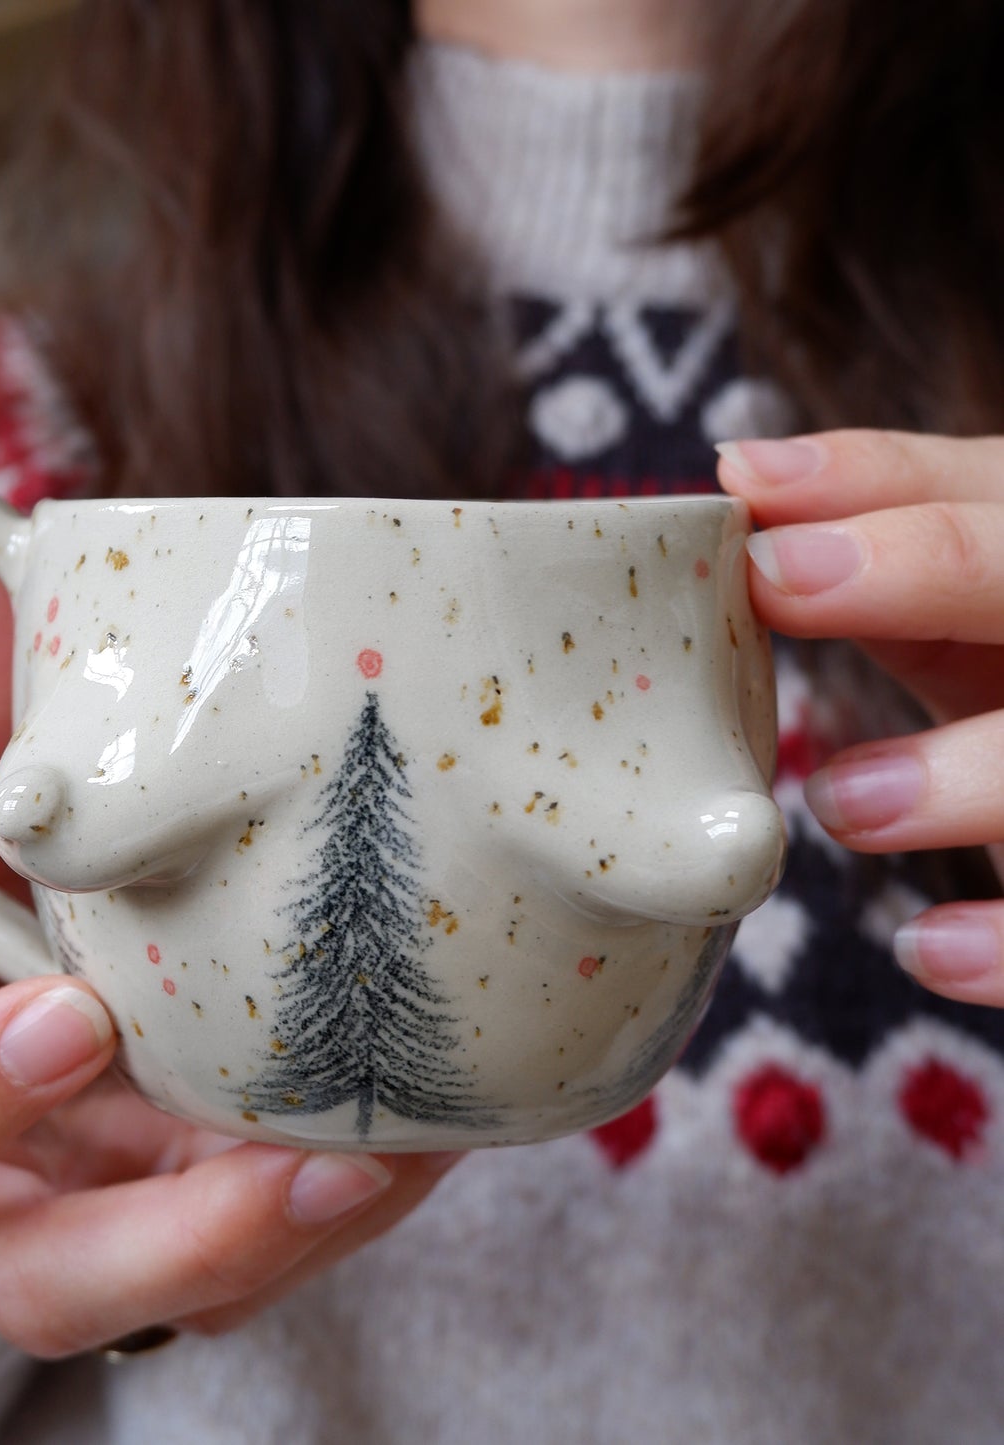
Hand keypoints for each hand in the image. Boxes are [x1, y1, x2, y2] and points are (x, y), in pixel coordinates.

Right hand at [0, 574, 457, 1357]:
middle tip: (292, 1162)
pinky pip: (248, 1266)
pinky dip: (331, 1214)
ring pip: (159, 1303)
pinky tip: (416, 1138)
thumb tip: (16, 576)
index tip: (71, 1019)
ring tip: (394, 1158)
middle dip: (160, 1239)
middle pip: (20, 1284)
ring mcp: (71, 1230)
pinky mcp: (166, 1235)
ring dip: (282, 1243)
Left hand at [718, 431, 1003, 1005]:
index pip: (992, 490)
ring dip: (964, 774)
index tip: (748, 503)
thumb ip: (883, 546)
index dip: (874, 487)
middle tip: (778, 581)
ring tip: (838, 805)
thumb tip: (744, 470)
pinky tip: (923, 951)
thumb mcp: (967, 612)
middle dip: (929, 565)